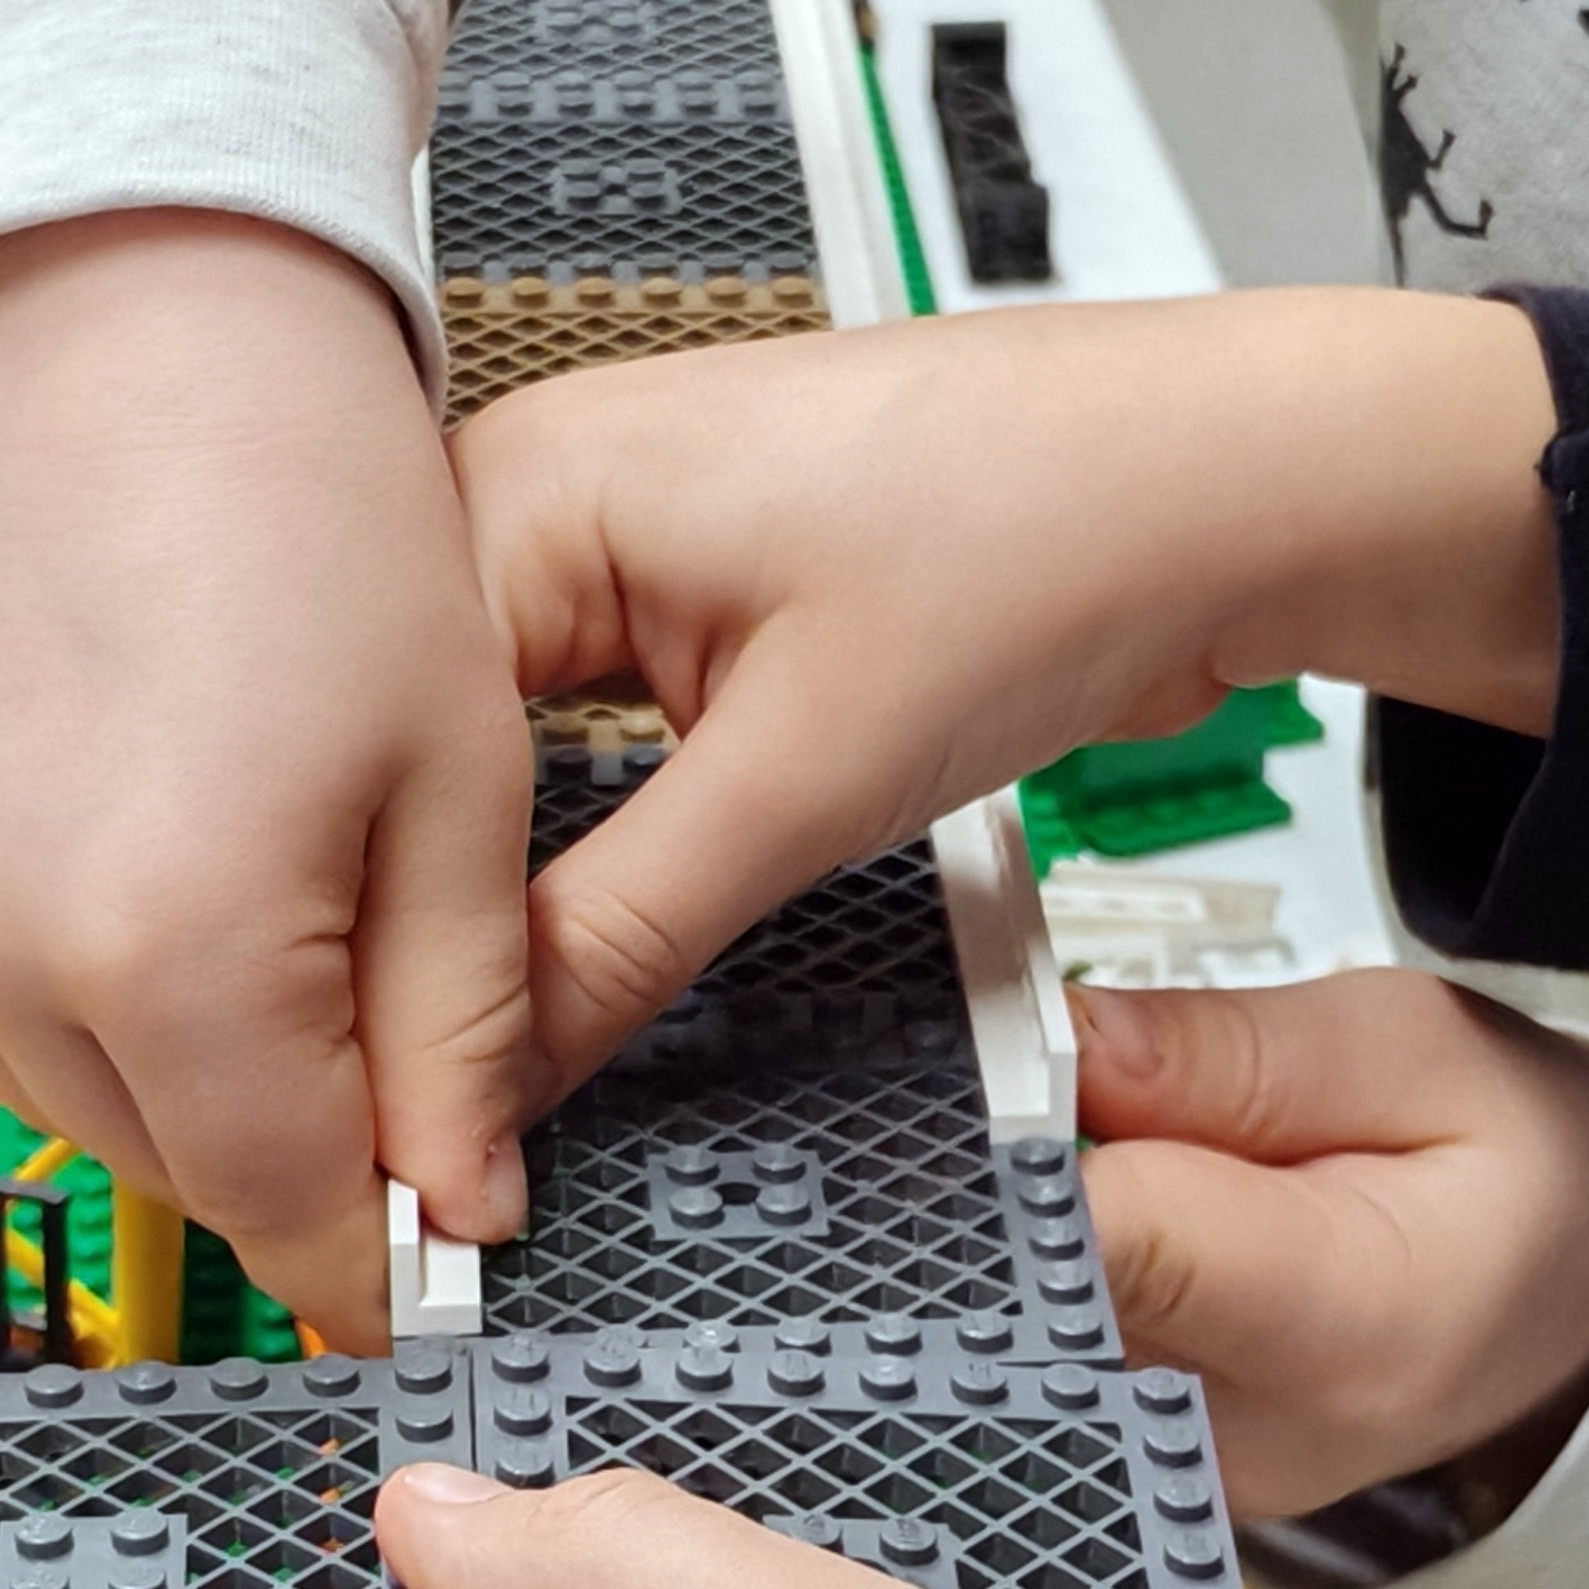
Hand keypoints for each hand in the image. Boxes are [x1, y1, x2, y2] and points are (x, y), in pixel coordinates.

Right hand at [0, 212, 537, 1339]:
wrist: (121, 319)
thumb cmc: (317, 517)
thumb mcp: (458, 790)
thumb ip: (461, 1034)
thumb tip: (466, 1217)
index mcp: (171, 944)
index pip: (284, 1207)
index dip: (373, 1260)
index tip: (432, 1274)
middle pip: (172, 1168)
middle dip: (288, 1147)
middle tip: (384, 1056)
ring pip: (65, 1099)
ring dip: (175, 1073)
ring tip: (260, 908)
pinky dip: (68, 991)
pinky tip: (145, 866)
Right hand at [456, 290, 1556, 1094]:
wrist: (1217, 476)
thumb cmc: (1049, 528)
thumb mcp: (805, 776)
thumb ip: (615, 939)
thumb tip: (483, 1089)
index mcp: (519, 485)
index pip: (373, 753)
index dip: (371, 947)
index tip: (386, 1108)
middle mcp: (530, 500)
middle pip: (397, 767)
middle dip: (410, 937)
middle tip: (412, 1112)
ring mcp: (597, 552)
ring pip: (473, 775)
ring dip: (482, 906)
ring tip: (463, 1053)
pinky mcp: (669, 606)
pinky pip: (560, 756)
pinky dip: (558, 861)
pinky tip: (546, 956)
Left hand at [1077, 973, 1588, 1521]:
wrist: (1581, 1302)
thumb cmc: (1519, 1168)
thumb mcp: (1414, 1050)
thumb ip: (1231, 1051)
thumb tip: (1064, 1037)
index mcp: (1345, 1328)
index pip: (1107, 1248)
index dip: (1035, 1141)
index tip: (1030, 1065)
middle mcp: (1253, 1437)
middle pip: (1036, 1299)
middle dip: (1022, 1183)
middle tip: (1088, 1095)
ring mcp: (1195, 1475)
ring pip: (1027, 1336)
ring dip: (1041, 1236)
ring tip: (1146, 1168)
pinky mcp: (1156, 1475)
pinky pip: (1052, 1367)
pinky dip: (1064, 1284)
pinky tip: (1135, 1233)